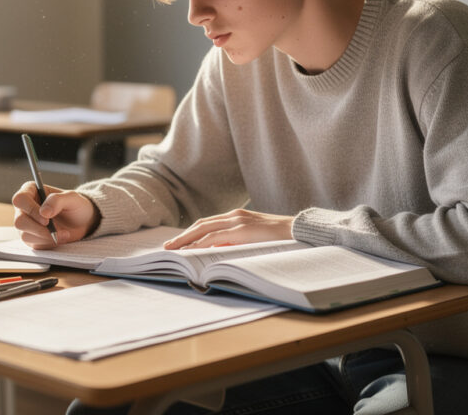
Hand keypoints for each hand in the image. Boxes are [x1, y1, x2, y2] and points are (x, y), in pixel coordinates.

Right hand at [12, 182, 99, 248]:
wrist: (81, 222)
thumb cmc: (75, 206)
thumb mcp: (72, 198)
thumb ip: (57, 200)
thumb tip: (43, 212)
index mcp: (31, 191)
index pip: (20, 199)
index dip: (31, 210)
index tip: (47, 218)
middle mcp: (24, 208)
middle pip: (19, 221)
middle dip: (39, 228)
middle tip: (56, 230)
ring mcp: (26, 224)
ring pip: (25, 235)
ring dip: (47, 237)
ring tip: (64, 234)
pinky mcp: (31, 238)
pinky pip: (34, 244)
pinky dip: (49, 243)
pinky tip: (60, 238)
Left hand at [163, 209, 292, 249]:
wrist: (298, 231)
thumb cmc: (278, 238)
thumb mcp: (253, 238)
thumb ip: (237, 241)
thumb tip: (219, 251)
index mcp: (236, 216)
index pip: (207, 223)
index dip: (190, 233)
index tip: (178, 242)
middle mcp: (234, 215)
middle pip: (201, 224)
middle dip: (182, 236)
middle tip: (168, 247)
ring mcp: (237, 221)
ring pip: (203, 229)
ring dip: (186, 240)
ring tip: (173, 250)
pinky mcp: (241, 229)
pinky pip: (215, 237)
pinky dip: (200, 244)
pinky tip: (191, 251)